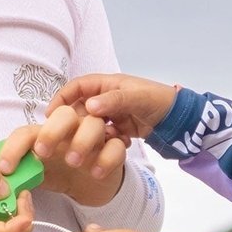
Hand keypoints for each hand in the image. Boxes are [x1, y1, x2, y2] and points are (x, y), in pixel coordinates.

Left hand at [0, 107, 126, 207]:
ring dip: (82, 141)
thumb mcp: (35, 173)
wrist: (89, 182)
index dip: (14, 147)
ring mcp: (95, 136)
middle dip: (52, 130)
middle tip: (43, 153)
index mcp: (46, 132)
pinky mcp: (114, 149)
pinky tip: (95, 173)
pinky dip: (107, 158)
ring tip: (74, 162)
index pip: (27, 132)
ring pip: (94, 123)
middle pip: (64, 114)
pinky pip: (116, 146)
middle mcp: (71, 128)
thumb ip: (19, 173)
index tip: (5, 169)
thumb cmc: (58, 171)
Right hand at [48, 73, 177, 141]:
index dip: (62, 98)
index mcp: (107, 84)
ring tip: (89, 147)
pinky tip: (114, 145)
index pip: (77, 87)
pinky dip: (105, 142)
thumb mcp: (136, 98)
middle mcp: (107, 98)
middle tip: (65, 137)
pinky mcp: (120, 129)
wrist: (179, 119)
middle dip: (74, 123)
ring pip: (91, 125)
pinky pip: (104, 136)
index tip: (51, 114)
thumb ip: (114, 101)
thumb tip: (89, 107)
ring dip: (89, 136)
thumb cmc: (158, 100)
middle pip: (81, 109)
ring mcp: (113, 114)